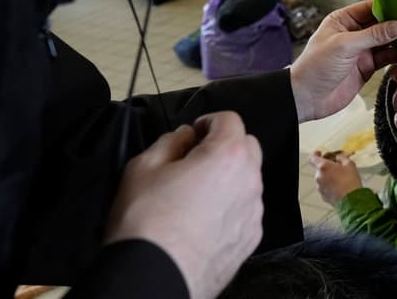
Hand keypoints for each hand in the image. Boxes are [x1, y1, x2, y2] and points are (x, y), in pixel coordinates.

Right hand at [105, 113, 262, 298]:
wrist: (153, 277)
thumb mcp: (143, 167)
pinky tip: (203, 219)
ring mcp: (254, 212)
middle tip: (195, 159)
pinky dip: (231, 206)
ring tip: (196, 193)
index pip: (230, 119)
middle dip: (225, 145)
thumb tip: (185, 136)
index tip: (192, 133)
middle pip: (247, 147)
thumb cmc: (145, 220)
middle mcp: (250, 180)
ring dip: (229, 177)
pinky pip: (246, 210)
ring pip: (248, 180)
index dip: (209, 121)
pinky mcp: (250, 239)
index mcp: (228, 155)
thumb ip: (170, 141)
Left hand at [289, 0, 396, 121]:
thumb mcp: (344, 46)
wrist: (306, 98)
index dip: (389, 8)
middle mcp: (354, 33)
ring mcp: (361, 51)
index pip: (370, 8)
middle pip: (382, 25)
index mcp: (343, 20)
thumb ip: (373, 35)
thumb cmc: (317, 66)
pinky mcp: (367, 67)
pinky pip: (386, 59)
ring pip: (386, 42)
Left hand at [307, 151, 362, 205]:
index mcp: (323, 167)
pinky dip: (330, 185)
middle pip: (320, 168)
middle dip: (328, 167)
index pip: (312, 158)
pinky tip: (340, 186)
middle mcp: (319, 177)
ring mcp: (320, 187)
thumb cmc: (350, 181)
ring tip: (341, 179)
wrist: (351, 200)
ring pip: (323, 178)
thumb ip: (342, 158)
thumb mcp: (349, 164)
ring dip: (329, 176)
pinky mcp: (323, 196)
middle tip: (339, 167)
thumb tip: (338, 157)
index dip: (316, 154)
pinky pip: (325, 187)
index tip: (320, 153)